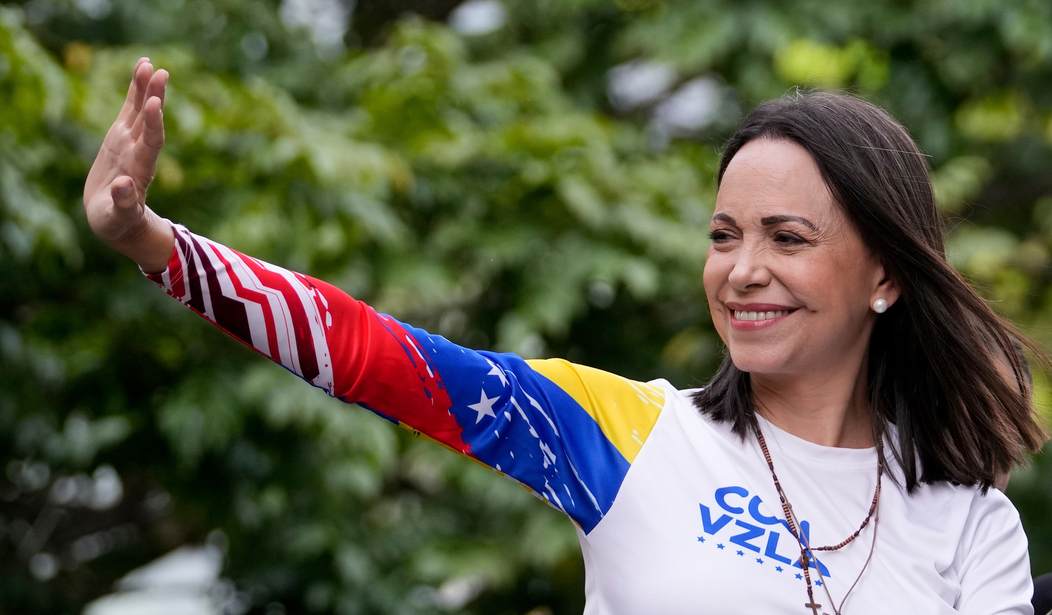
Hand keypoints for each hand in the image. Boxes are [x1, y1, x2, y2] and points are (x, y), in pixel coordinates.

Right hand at [83, 58, 168, 247]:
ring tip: (149, 63)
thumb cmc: (118, 222)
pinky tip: (141, 69)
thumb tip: (125, 186)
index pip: (151, 143)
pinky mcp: (120, 137)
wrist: (117, 220)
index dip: (153, 123)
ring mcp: (131, 142)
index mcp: (140, 170)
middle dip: (154, 97)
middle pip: (149, 121)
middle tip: (161, 73)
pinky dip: (135, 91)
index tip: (155, 104)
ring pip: (139, 110)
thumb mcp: (119, 217)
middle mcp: (139, 152)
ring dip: (145, 88)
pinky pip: (128, 110)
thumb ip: (124, 203)